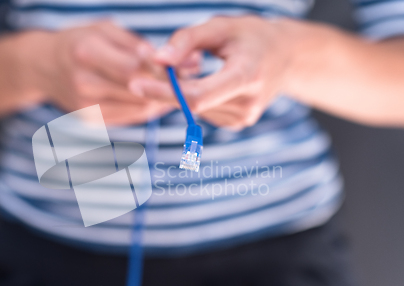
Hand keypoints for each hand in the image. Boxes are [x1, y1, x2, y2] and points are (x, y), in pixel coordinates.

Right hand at [23, 21, 174, 124]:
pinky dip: (147, 108)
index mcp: (85, 52)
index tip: (184, 67)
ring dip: (161, 99)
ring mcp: (86, 107)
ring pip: (139, 108)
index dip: (162, 70)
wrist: (43, 67)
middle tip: (188, 78)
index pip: (133, 68)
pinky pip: (131, 117)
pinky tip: (156, 98)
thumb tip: (169, 60)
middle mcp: (84, 82)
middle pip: (138, 90)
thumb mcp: (103, 30)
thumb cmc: (79, 42)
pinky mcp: (91, 121)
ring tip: (176, 88)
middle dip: (167, 86)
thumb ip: (135, 45)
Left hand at [128, 16, 299, 128]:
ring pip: (193, 108)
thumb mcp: (221, 26)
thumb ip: (187, 40)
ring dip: (178, 89)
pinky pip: (201, 111)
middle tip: (152, 59)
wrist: (286, 57)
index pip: (198, 95)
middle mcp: (247, 104)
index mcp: (247, 76)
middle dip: (166, 84)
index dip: (165, 92)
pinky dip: (191, 95)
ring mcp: (243, 118)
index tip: (136, 84)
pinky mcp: (237, 123)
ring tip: (193, 63)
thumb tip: (156, 58)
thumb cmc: (251, 36)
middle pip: (191, 102)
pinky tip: (202, 77)